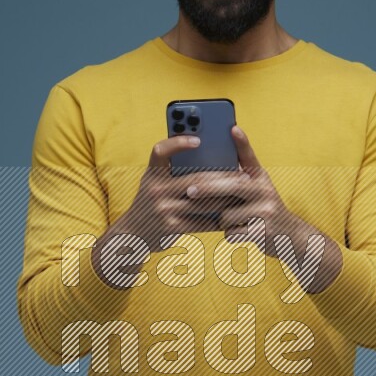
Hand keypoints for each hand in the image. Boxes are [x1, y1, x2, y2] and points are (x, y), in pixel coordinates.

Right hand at [91, 133, 242, 283]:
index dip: (178, 143)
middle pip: (196, 180)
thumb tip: (206, 156)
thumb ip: (171, 171)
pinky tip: (231, 215)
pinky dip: (218, 218)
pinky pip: (202, 221)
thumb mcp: (153, 183)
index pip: (160, 151)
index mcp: (152, 174)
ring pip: (204, 202)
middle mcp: (156, 190)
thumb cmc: (150, 203)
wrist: (133, 235)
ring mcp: (163, 210)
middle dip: (222, 177)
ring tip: (241, 194)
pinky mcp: (172, 228)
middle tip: (242, 174)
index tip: (198, 140)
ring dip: (226, 198)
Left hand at [183, 126, 342, 291]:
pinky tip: (240, 232)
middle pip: (232, 186)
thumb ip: (237, 177)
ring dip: (222, 220)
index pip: (250, 157)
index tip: (233, 129)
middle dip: (208, 188)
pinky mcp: (262, 231)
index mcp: (260, 177)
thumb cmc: (263, 210)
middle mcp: (265, 190)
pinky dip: (230, 234)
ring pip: (226, 214)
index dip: (242, 143)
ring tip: (232, 220)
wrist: (289, 236)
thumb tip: (205, 172)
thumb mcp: (256, 189)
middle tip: (189, 191)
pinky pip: (232, 232)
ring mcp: (266, 211)